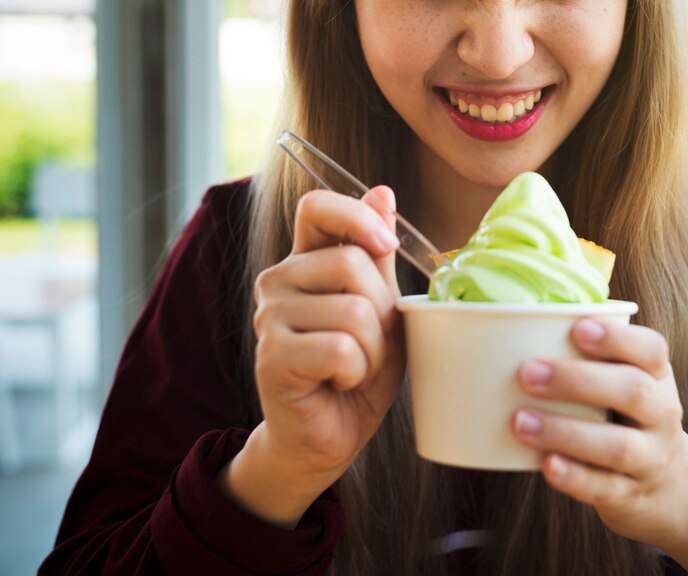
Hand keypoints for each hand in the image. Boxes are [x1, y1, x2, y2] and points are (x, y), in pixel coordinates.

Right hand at [218, 186, 405, 527]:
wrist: (328, 436)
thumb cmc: (356, 371)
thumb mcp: (381, 309)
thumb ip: (378, 257)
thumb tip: (383, 192)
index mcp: (305, 261)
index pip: (316, 206)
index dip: (357, 216)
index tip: (386, 245)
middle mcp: (279, 280)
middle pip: (352, 264)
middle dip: (383, 313)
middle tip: (369, 345)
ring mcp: (269, 317)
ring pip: (354, 312)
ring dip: (374, 351)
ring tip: (354, 368)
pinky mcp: (271, 356)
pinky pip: (341, 349)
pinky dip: (356, 372)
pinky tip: (339, 383)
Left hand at [511, 318, 687, 573]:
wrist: (669, 488)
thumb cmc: (626, 420)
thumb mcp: (623, 385)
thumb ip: (586, 360)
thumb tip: (512, 326)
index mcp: (657, 378)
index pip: (652, 350)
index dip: (617, 338)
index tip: (577, 328)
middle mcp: (661, 416)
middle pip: (633, 392)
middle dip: (578, 380)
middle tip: (527, 373)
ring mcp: (650, 459)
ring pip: (618, 445)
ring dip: (565, 432)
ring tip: (520, 421)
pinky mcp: (629, 496)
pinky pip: (604, 487)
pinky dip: (574, 476)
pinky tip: (545, 463)